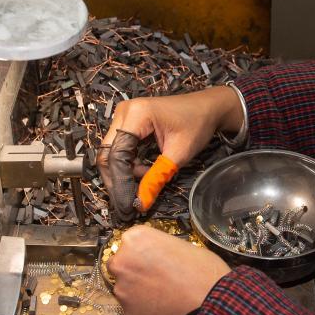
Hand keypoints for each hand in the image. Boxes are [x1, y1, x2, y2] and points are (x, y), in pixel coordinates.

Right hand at [97, 86, 243, 223]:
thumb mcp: (179, 154)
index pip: (117, 155)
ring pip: (111, 153)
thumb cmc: (197, 125)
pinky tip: (145, 172)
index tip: (127, 206)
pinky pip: (119, 149)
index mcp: (136, 114)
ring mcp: (123, 116)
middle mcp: (123, 112)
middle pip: (108, 154)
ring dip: (124, 174)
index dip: (120, 183)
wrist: (206, 108)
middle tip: (128, 205)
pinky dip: (128, 165)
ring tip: (143, 186)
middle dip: (117, 181)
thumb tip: (141, 203)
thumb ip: (156, 178)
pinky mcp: (127, 123)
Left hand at [107, 225, 230, 314]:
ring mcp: (122, 289)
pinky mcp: (126, 311)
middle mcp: (122, 261)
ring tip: (161, 294)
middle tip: (155, 276)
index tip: (153, 258)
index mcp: (135, 239)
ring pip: (125, 287)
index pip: (130, 242)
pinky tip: (161, 306)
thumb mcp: (182, 245)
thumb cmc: (203, 270)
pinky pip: (132, 306)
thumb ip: (160, 248)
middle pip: (120, 263)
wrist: (210, 303)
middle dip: (134, 269)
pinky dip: (142, 307)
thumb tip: (157, 256)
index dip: (143, 250)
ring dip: (137, 289)